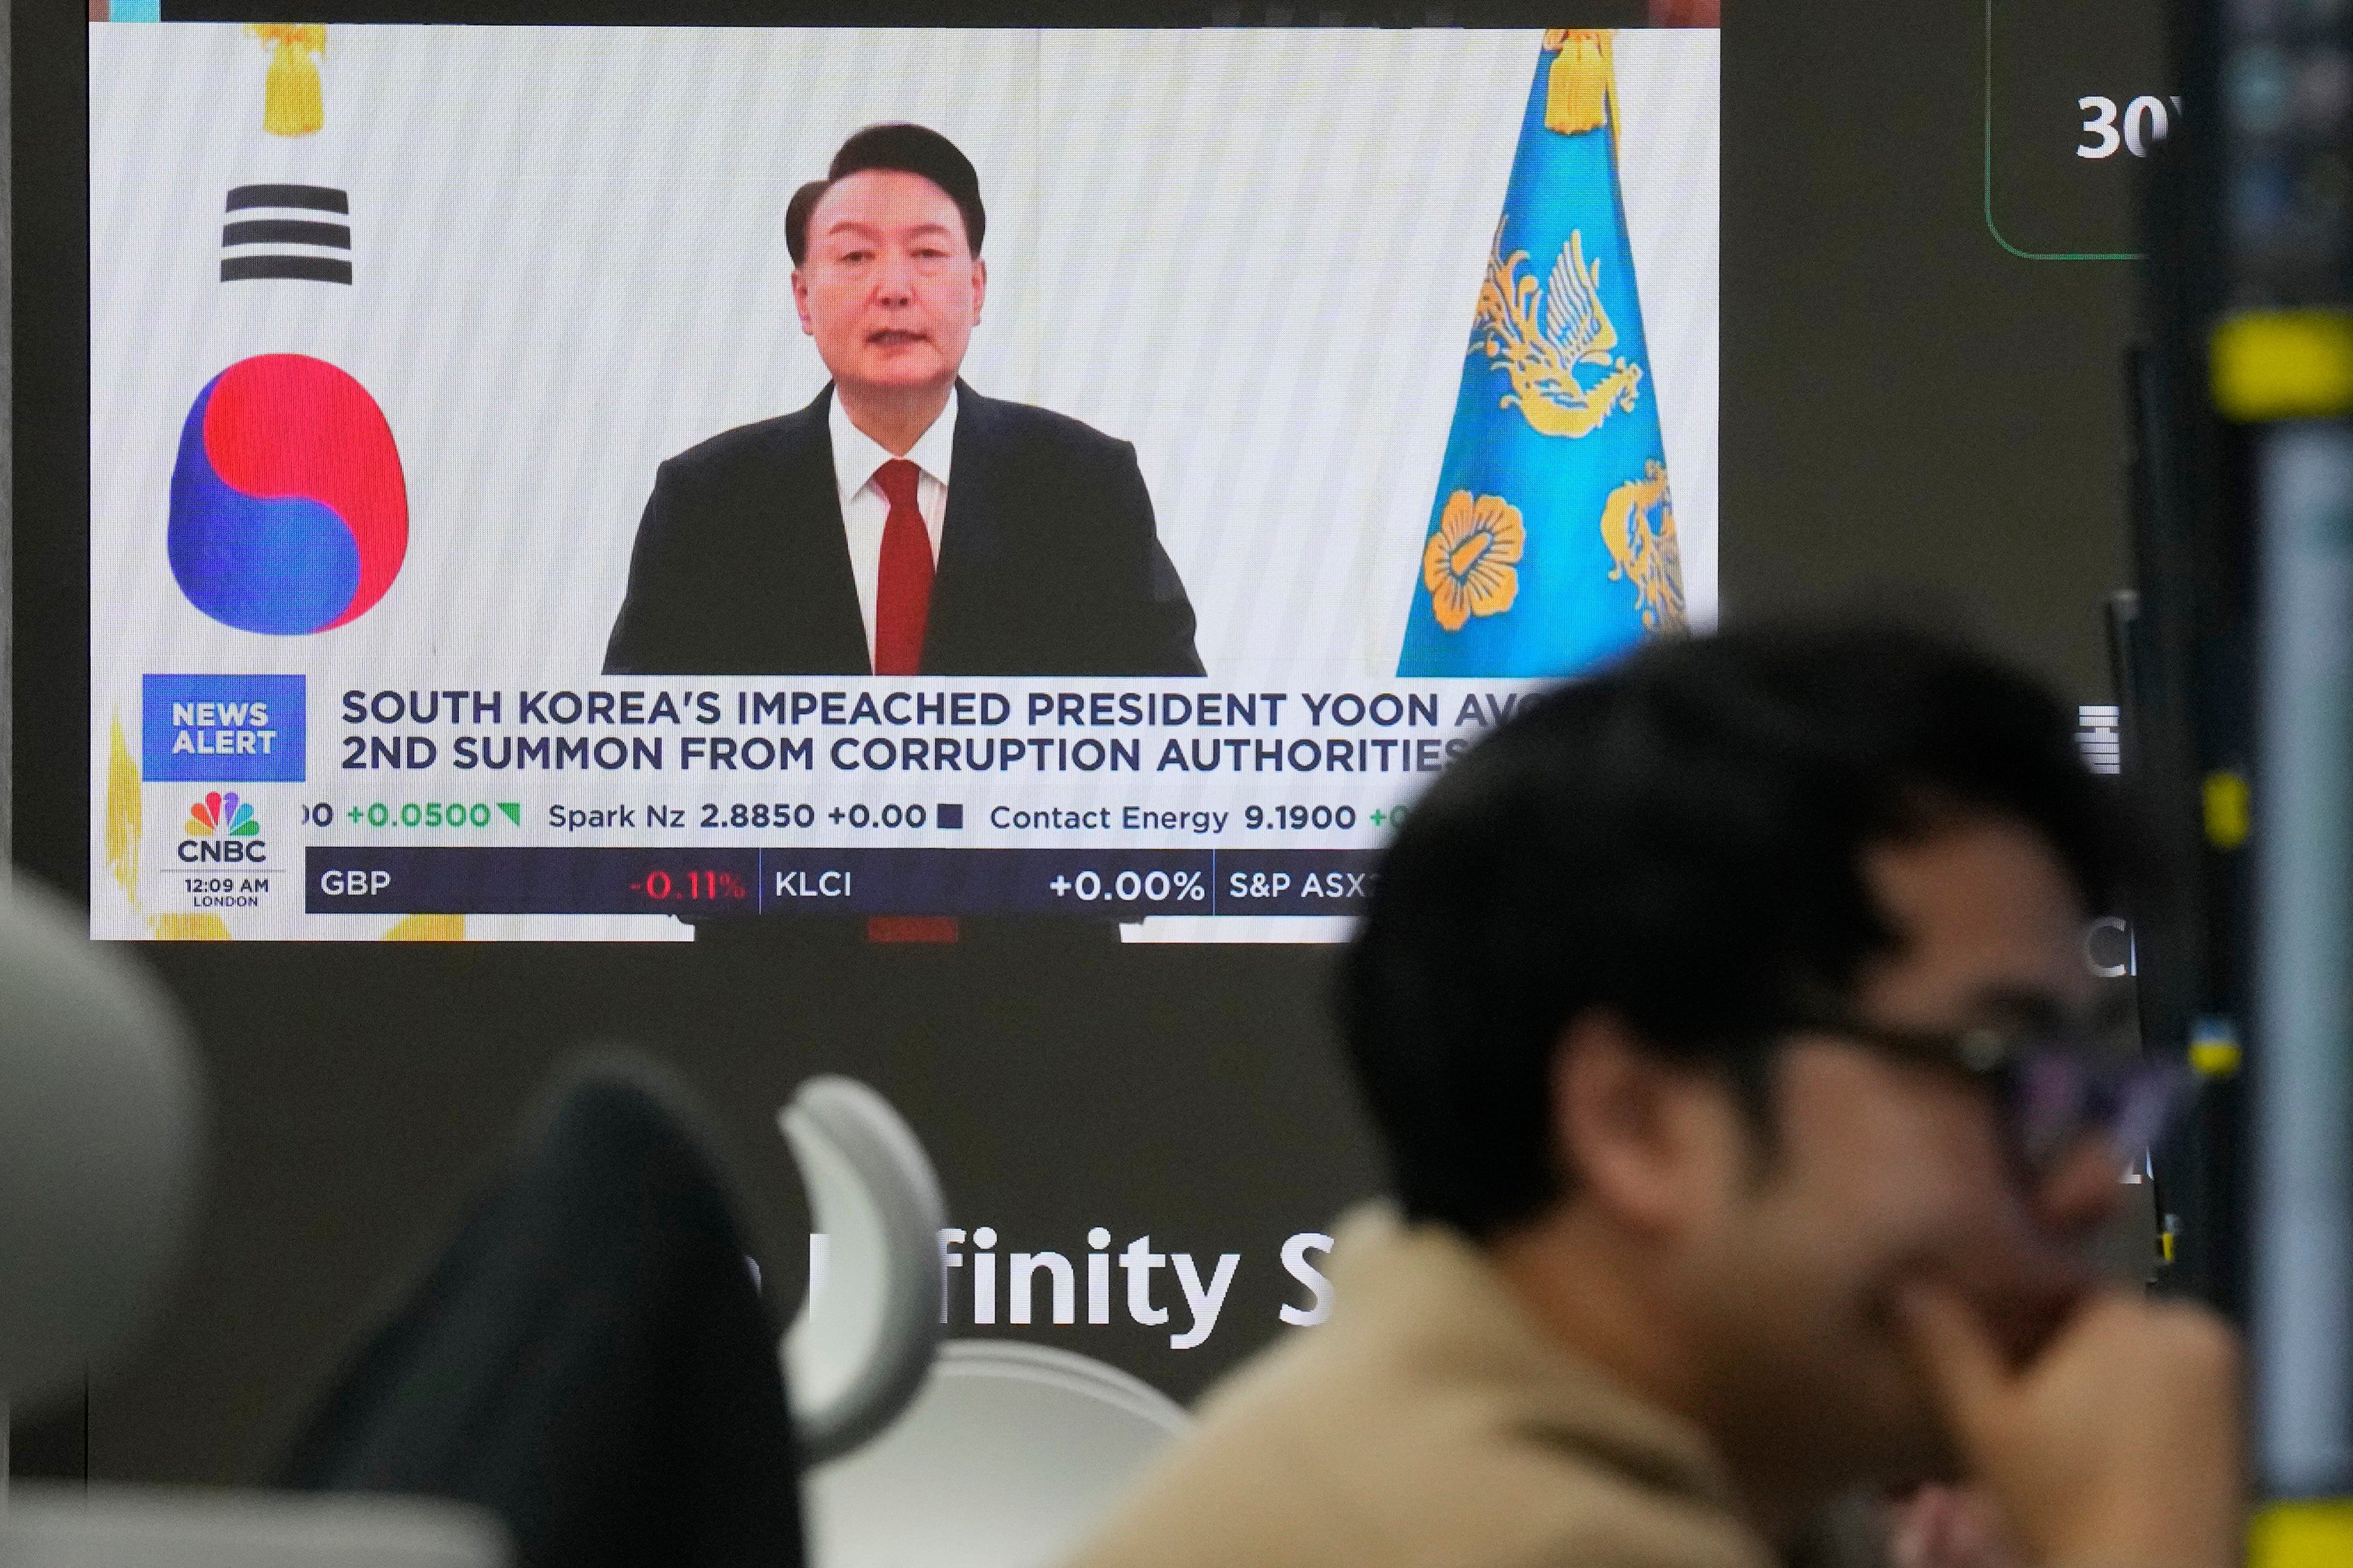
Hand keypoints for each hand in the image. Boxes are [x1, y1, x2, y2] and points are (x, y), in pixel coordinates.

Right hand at [1897, 1283, 2241, 1567]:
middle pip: (2097, 1324)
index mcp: (2137, 1316)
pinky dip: (2134, 1414)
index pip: (2055, 1289)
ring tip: (2059, 1441)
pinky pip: (2168, 1392)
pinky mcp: (2237, 1423)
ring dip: (2093, 1386)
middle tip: (2026, 1417)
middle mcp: (2197, 1332)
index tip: (1995, 1377)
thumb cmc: (2068, 1506)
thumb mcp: (1984, 1422)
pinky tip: (2099, 1457)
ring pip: (2131, 1359)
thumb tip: (1906, 1284)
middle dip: (2057, 1359)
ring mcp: (2227, 1380)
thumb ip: (1943, 1343)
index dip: (2014, 1331)